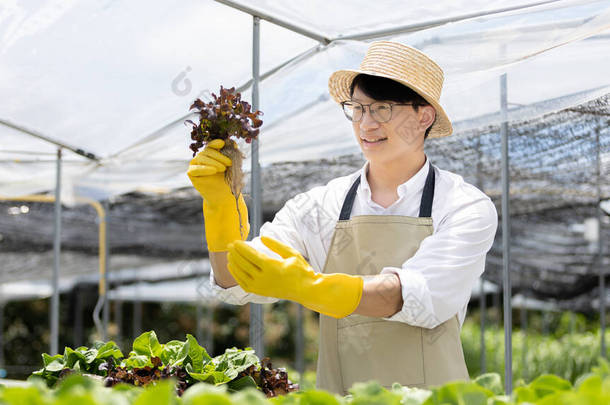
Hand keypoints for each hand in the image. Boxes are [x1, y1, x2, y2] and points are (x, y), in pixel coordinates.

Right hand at [187, 139, 248, 250]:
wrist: (224, 196)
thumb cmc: (229, 180)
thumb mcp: (233, 165)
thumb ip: (233, 154)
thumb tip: (233, 142)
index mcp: (211, 153)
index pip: (211, 145)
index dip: (216, 143)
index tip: (222, 143)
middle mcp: (202, 157)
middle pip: (208, 151)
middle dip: (219, 156)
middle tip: (229, 163)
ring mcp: (195, 164)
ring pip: (202, 158)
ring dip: (214, 162)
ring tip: (223, 168)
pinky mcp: (191, 173)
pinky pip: (196, 168)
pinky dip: (204, 168)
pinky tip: (213, 170)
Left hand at [227, 236, 362, 317]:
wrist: (305, 289)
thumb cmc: (301, 270)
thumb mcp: (291, 254)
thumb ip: (276, 245)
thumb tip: (262, 237)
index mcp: (272, 267)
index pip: (251, 255)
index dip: (242, 247)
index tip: (235, 241)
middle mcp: (264, 278)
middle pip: (244, 263)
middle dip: (235, 253)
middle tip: (229, 245)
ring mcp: (261, 287)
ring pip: (241, 274)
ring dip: (234, 263)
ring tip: (229, 254)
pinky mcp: (260, 292)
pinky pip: (243, 283)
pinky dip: (236, 275)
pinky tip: (232, 267)